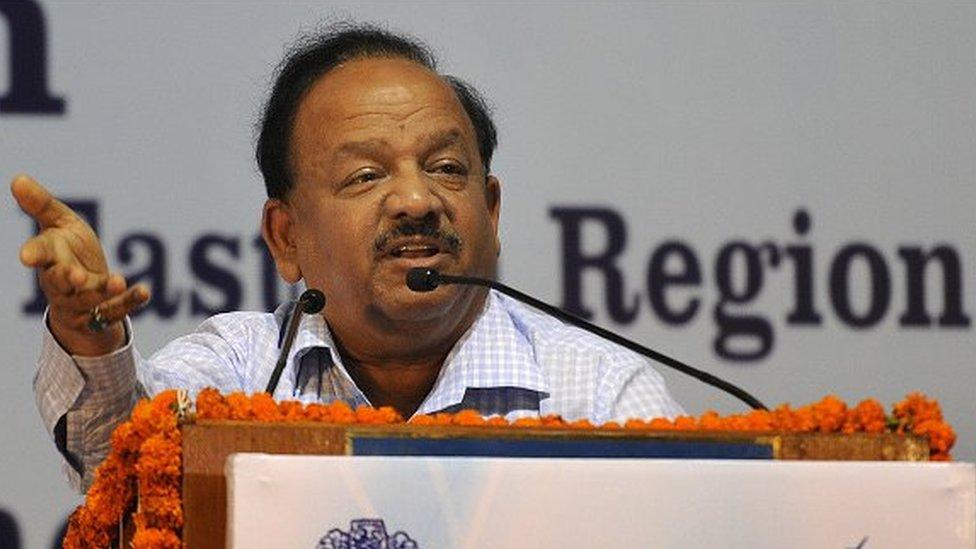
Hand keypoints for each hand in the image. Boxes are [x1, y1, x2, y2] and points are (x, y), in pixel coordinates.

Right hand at [11, 174, 150, 355]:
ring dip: (102, 291)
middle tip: (76, 276)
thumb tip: (18, 178)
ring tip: (118, 281)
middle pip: (60, 283)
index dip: (33, 254)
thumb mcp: (59, 224)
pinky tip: (144, 291)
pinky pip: (116, 310)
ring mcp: (81, 302)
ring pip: (88, 300)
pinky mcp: (102, 314)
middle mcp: (61, 283)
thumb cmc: (69, 251)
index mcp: (50, 257)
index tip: (26, 256)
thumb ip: (41, 205)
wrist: (84, 294)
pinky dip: (130, 301)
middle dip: (67, 279)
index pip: (40, 254)